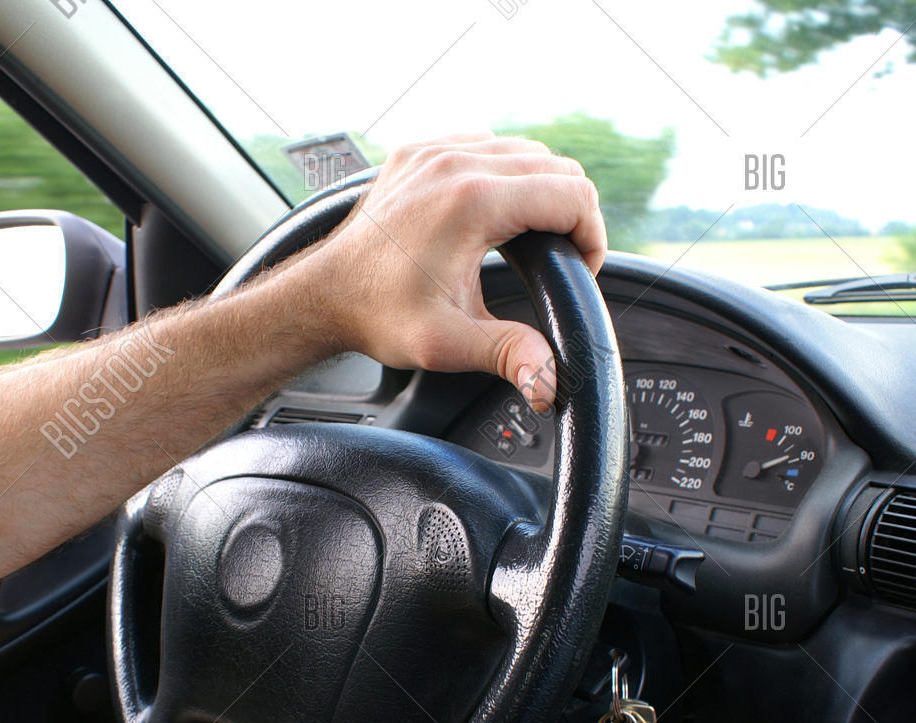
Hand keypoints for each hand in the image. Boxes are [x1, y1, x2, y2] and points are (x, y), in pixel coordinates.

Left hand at [304, 132, 606, 411]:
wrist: (324, 295)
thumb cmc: (378, 316)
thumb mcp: (449, 344)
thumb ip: (509, 355)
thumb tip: (549, 384)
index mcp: (472, 202)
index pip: (571, 195)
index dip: (591, 235)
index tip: (579, 269)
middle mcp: (455, 164)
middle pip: (556, 167)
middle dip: (572, 214)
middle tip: (559, 259)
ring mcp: (435, 152)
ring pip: (525, 150)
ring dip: (541, 190)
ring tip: (533, 238)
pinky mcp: (420, 152)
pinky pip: (485, 145)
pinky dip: (503, 173)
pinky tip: (496, 213)